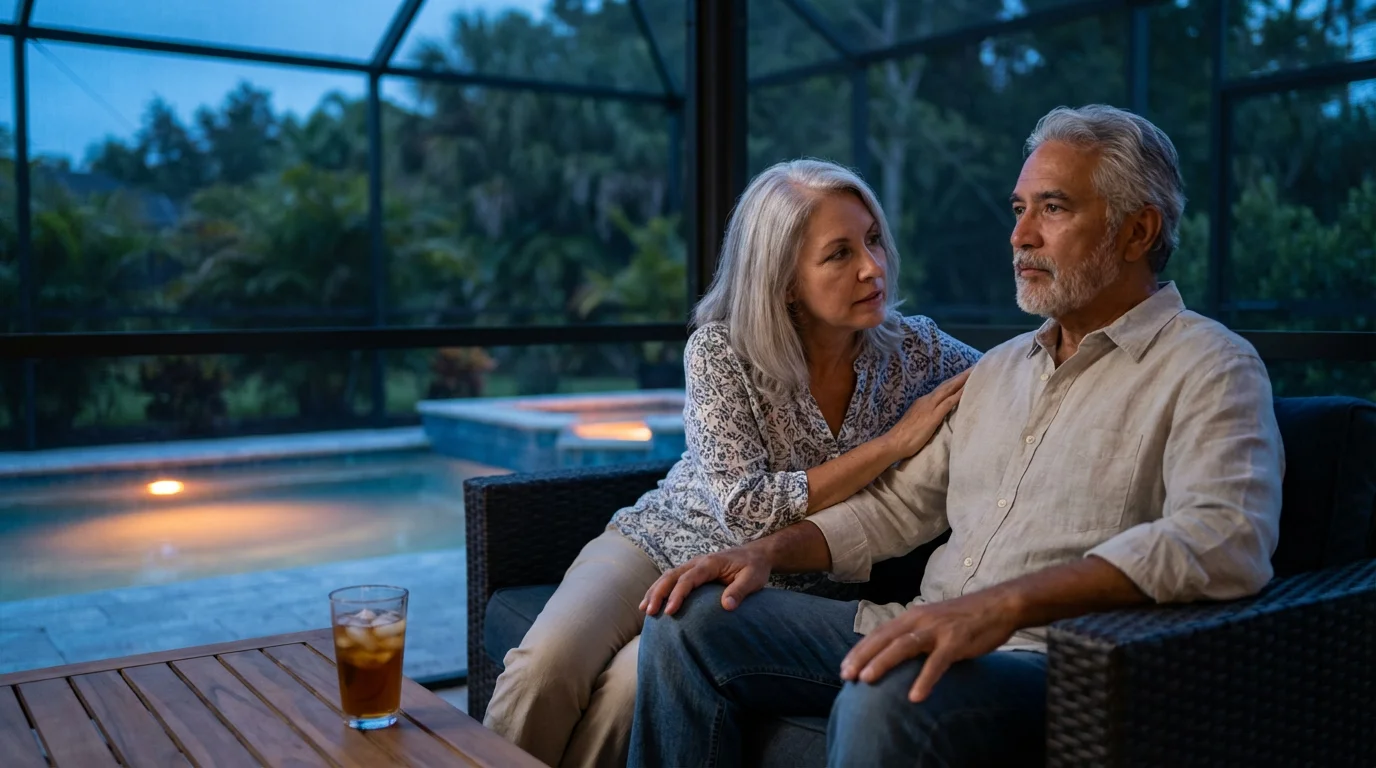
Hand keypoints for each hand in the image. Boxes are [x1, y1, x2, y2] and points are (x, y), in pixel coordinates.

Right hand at [640, 546, 770, 616]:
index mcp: (711, 563)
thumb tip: (726, 606)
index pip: (689, 579)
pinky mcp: (692, 571)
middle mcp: (698, 562)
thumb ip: (740, 591)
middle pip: (672, 576)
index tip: (670, 611)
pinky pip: (672, 578)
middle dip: (658, 593)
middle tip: (649, 612)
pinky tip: (651, 602)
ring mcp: (693, 565)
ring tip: (644, 609)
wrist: (755, 554)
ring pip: (668, 576)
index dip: (678, 595)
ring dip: (655, 591)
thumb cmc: (754, 567)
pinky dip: (659, 589)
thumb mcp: (753, 579)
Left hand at [839, 589, 1017, 701]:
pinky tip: (914, 697)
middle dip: (862, 657)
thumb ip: (915, 636)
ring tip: (866, 680)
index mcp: (912, 616)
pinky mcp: (956, 641)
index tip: (843, 668)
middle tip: (845, 676)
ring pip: (903, 646)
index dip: (860, 650)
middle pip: (884, 639)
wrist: (999, 605)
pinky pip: (937, 662)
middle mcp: (920, 620)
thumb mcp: (933, 623)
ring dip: (883, 663)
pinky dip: (924, 679)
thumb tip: (895, 655)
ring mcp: (938, 630)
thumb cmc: (964, 618)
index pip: (878, 634)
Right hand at [882, 369, 969, 460]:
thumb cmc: (903, 437)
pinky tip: (967, 388)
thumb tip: (931, 417)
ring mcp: (930, 407)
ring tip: (973, 372)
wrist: (893, 442)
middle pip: (946, 385)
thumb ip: (924, 416)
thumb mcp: (915, 422)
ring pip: (949, 389)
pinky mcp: (933, 416)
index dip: (952, 382)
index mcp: (922, 402)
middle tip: (973, 367)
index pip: (940, 389)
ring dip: (962, 380)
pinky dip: (958, 394)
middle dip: (960, 376)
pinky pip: (949, 402)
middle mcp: (926, 400)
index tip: (963, 375)